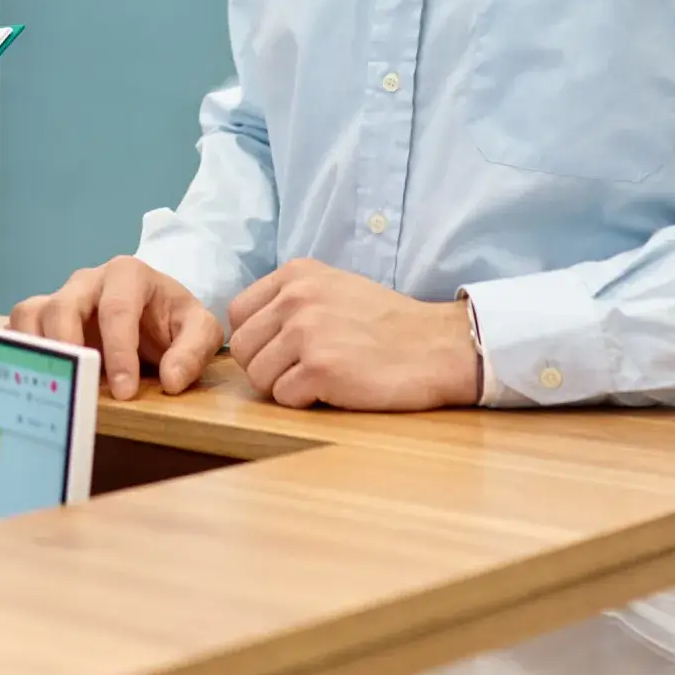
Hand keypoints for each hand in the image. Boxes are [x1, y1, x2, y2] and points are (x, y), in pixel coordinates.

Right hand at [10, 257, 222, 400]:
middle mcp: (88, 281)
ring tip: (51, 383)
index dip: (119, 352)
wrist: (154, 317)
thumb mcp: (199, 330)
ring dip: (37, 349)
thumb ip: (194, 351)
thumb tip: (171, 380)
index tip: (125, 392)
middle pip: (64, 306)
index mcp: (128, 274)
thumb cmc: (172, 321)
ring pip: (32, 313)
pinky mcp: (42, 317)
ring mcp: (60, 297)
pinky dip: (19, 350)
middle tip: (80, 387)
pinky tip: (31, 379)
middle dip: (70, 347)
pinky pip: (17, 327)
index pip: (117, 309)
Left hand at [228, 259, 478, 410]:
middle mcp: (296, 297)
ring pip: (257, 376)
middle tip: (301, 371)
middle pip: (242, 348)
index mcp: (296, 273)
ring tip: (320, 378)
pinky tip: (334, 389)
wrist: (435, 346)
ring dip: (284, 386)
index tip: (281, 350)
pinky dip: (305, 402)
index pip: (238, 313)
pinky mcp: (319, 368)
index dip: (256, 339)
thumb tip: (248, 328)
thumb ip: (290, 299)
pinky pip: (283, 398)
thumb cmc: (386, 323)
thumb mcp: (333, 287)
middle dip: (265, 367)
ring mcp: (306, 332)